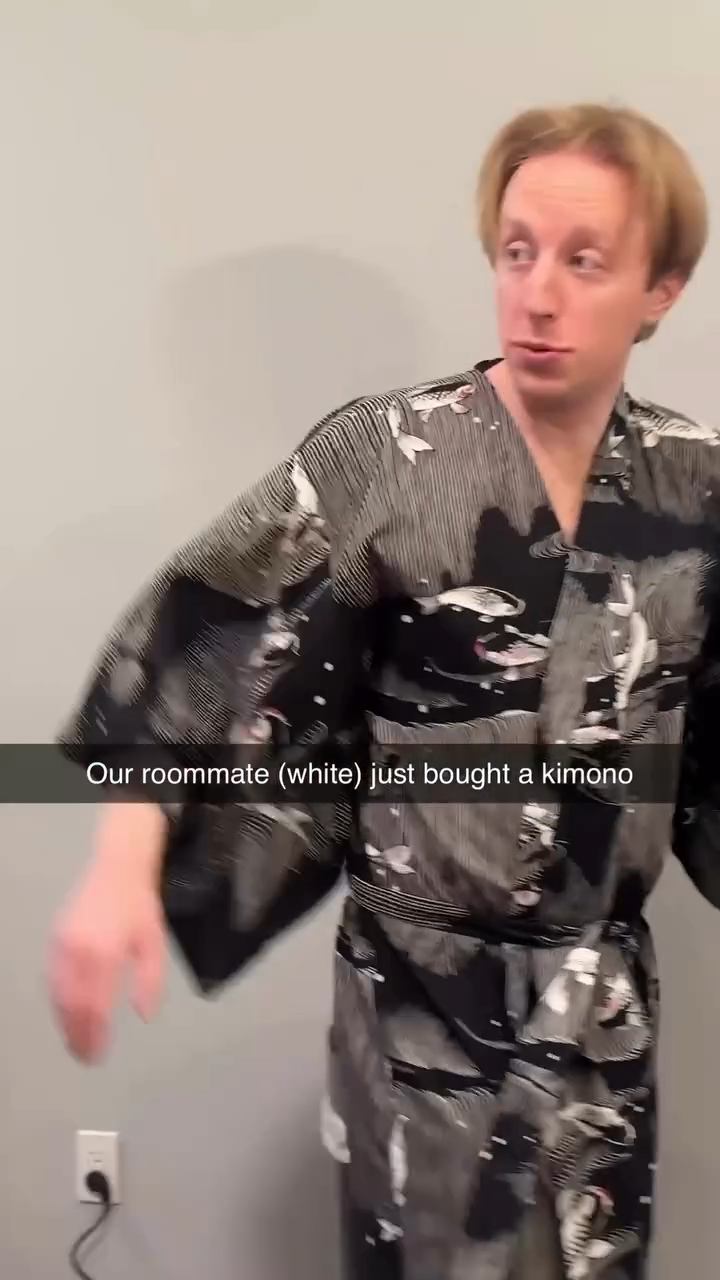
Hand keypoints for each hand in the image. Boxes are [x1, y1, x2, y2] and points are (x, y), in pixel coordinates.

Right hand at [47, 862, 164, 1062]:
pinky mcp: (55, 939)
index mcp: (104, 953)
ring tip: (75, 1042)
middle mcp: (78, 951)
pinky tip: (66, 1014)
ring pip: (57, 994)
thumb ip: (149, 981)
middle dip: (76, 1035)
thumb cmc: (139, 907)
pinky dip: (57, 1002)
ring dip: (64, 1022)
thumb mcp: (153, 944)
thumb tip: (143, 1016)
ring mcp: (62, 945)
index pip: (94, 1006)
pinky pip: (52, 979)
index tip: (98, 1054)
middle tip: (84, 1057)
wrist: (116, 869)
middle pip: (71, 1006)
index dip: (94, 1034)